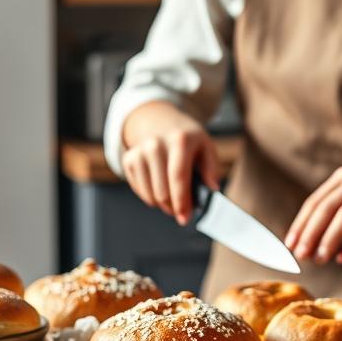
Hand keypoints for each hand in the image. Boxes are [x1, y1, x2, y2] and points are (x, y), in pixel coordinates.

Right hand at [121, 101, 221, 225]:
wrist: (161, 122)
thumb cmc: (187, 140)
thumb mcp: (205, 146)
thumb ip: (211, 168)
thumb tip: (212, 188)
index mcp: (179, 140)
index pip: (178, 177)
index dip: (182, 201)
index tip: (185, 218)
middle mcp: (155, 144)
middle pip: (162, 191)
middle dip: (174, 207)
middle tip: (182, 210)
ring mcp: (139, 151)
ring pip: (150, 194)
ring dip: (162, 204)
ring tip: (172, 198)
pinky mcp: (129, 159)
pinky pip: (139, 190)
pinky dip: (150, 196)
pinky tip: (159, 187)